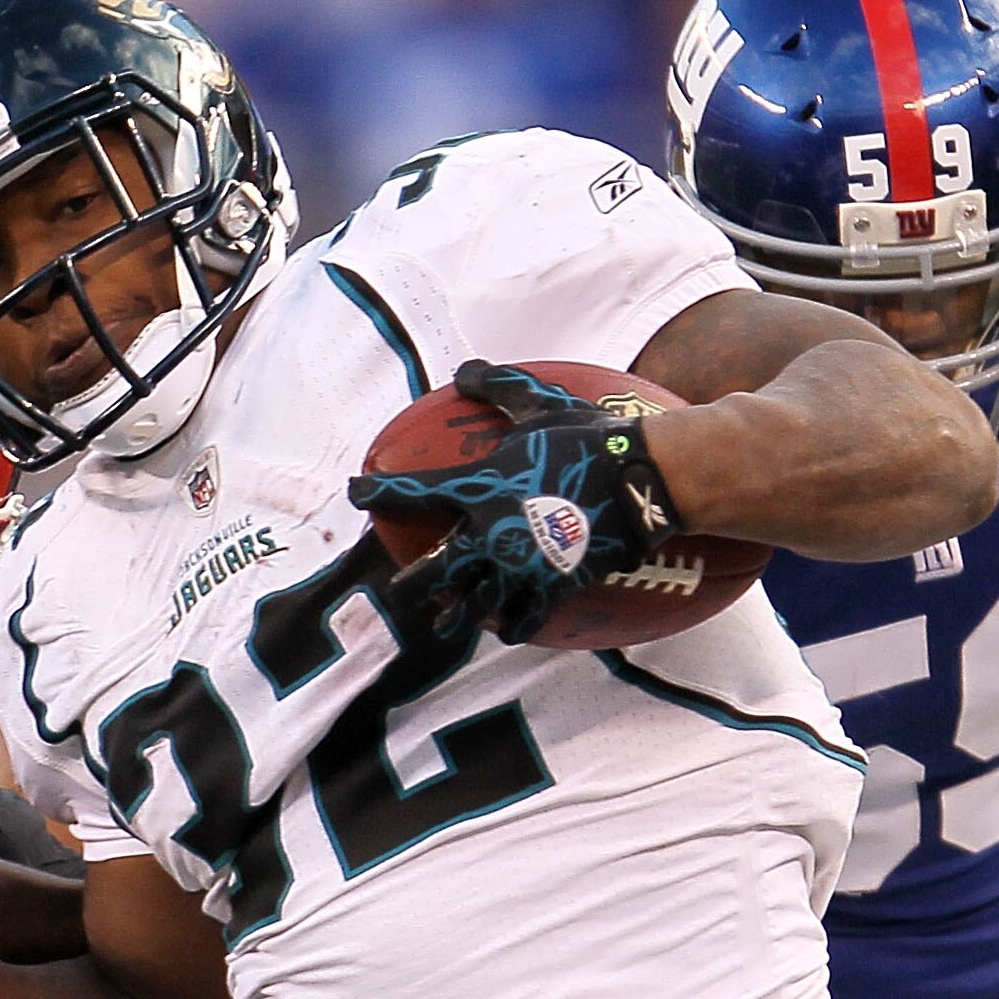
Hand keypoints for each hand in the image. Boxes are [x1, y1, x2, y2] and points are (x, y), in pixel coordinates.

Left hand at [347, 360, 681, 642]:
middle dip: (411, 584)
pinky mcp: (553, 588)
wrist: (642, 480)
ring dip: (455, 616)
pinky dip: (510, 625)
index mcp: (478, 488)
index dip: (375, 492)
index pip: (411, 491)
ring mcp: (520, 567)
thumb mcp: (539, 404)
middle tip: (399, 590)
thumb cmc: (589, 438)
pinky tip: (503, 629)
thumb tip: (464, 369)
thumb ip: (497, 387)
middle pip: (433, 570)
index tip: (355, 493)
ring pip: (473, 604)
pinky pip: (522, 618)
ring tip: (443, 626)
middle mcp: (490, 534)